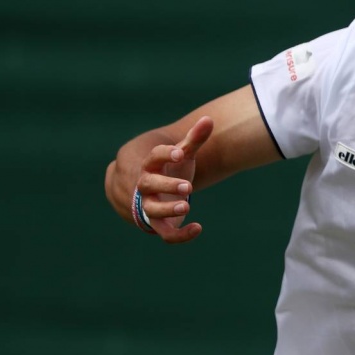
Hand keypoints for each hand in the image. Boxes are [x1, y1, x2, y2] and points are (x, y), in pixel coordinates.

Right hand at [135, 116, 213, 242]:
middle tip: (187, 186)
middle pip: (148, 185)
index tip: (178, 153)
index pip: (153, 158)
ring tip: (187, 204)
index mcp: (151, 166)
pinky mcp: (158, 225)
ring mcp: (149, 206)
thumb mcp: (180, 155)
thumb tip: (209, 119)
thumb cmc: (168, 170)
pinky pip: (165, 233)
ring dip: (168, 209)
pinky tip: (198, 228)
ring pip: (152, 211)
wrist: (145, 194)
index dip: (164, 155)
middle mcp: (145, 187)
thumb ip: (194, 140)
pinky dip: (180, 235)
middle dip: (166, 185)